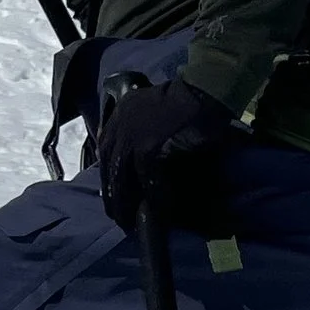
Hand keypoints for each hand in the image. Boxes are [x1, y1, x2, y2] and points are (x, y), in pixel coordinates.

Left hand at [95, 74, 234, 235]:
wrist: (203, 89)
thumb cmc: (188, 98)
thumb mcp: (155, 108)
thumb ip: (142, 126)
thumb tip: (140, 156)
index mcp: (122, 111)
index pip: (105, 147)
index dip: (107, 172)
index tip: (109, 190)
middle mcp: (121, 121)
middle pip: (108, 164)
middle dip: (111, 192)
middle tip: (115, 214)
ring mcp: (131, 133)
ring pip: (120, 174)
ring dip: (123, 200)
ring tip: (128, 220)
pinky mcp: (146, 144)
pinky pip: (144, 175)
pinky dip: (150, 193)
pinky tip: (156, 208)